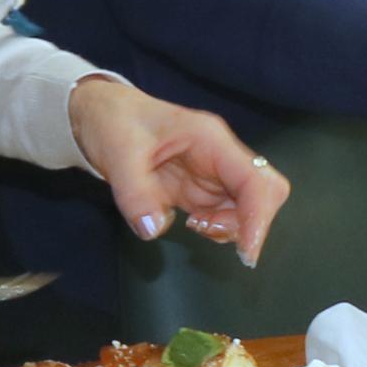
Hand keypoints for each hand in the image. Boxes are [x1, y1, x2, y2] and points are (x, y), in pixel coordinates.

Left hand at [70, 76, 287, 260]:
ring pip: (249, 207)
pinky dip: (218, 228)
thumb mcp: (117, 156)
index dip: (259, 217)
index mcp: (211, 140)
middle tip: (208, 232)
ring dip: (231, 227)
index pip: (255, 180)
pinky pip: (227, 214)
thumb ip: (136, 195)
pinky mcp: (202, 190)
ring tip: (193, 225)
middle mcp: (221, 157)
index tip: (246, 252)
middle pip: (264, 193)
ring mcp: (214, 174)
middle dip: (250, 223)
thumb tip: (155, 230)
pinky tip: (191, 224)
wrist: (102, 115)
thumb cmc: (115, 124)